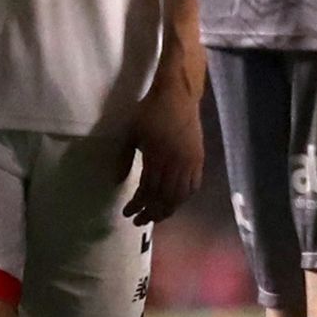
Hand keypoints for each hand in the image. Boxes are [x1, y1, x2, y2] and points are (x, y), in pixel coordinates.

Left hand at [126, 58, 205, 222]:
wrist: (177, 95)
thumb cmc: (150, 111)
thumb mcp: (131, 132)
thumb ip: (123, 158)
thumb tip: (117, 181)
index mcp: (157, 155)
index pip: (147, 189)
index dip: (137, 204)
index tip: (127, 213)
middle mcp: (176, 162)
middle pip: (164, 197)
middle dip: (150, 212)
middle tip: (139, 221)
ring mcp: (190, 161)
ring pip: (180, 195)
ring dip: (167, 209)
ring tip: (155, 216)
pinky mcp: (198, 159)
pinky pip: (193, 186)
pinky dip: (183, 198)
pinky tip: (174, 202)